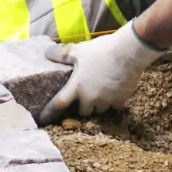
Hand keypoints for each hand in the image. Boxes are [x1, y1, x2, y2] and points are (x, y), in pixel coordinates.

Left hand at [39, 22, 162, 124]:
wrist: (128, 52)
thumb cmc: (101, 50)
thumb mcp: (79, 50)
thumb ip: (62, 55)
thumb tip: (47, 53)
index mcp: (77, 86)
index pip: (59, 104)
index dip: (49, 113)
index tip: (42, 120)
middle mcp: (90, 98)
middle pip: (83, 111)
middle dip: (83, 106)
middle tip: (86, 97)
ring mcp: (106, 100)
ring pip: (100, 109)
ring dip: (98, 104)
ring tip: (101, 92)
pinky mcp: (121, 100)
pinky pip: (114, 105)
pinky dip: (113, 100)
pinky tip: (115, 89)